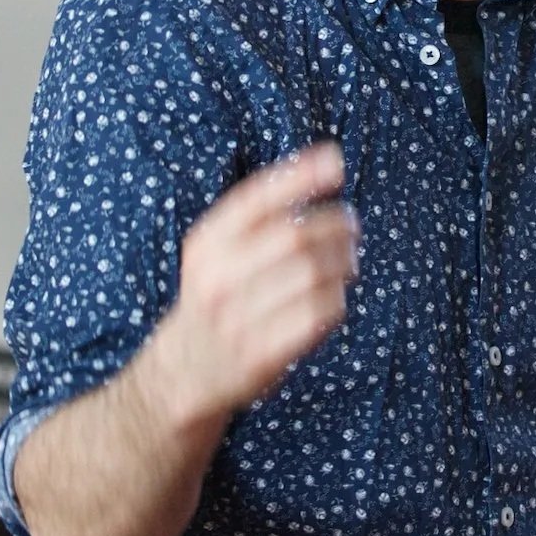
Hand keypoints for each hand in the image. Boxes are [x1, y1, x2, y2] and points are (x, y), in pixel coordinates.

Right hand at [138, 145, 357, 423]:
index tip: (335, 163)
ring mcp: (237, 318)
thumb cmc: (217, 298)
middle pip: (295, 237)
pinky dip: (337, 298)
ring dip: (343, 261)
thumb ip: (257, 215)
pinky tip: (336, 295)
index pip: (256, 200)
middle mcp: (216, 279)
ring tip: (349, 261)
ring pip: (312, 275)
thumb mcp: (215, 252)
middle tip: (352, 226)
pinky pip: (316, 315)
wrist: (182, 372)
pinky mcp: (260, 354)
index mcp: (205, 245)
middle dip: (335, 225)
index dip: (299, 176)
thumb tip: (324, 165)